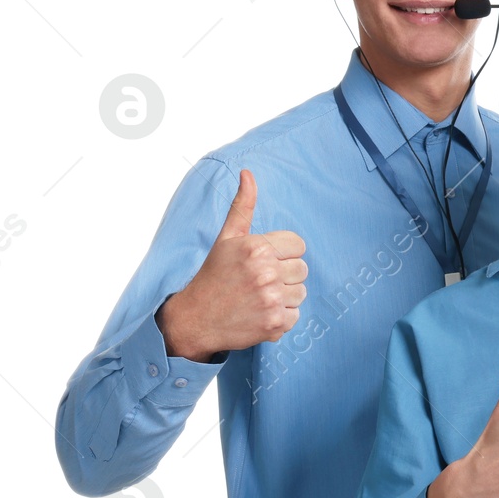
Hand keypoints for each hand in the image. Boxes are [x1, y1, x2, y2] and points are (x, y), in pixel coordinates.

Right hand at [157, 169, 307, 360]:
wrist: (196, 318)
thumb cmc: (214, 275)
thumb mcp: (227, 237)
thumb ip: (243, 206)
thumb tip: (248, 173)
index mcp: (257, 247)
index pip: (298, 246)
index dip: (283, 253)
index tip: (264, 261)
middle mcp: (266, 273)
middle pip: (302, 269)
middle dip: (284, 275)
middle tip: (258, 281)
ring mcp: (271, 300)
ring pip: (301, 293)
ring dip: (284, 296)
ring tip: (258, 297)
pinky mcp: (275, 324)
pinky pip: (295, 315)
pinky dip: (280, 317)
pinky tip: (259, 313)